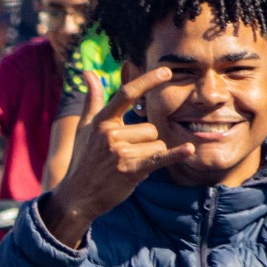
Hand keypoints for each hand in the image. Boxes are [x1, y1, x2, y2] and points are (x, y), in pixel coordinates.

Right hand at [43, 69, 194, 243]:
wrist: (77, 196)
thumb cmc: (83, 160)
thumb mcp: (84, 128)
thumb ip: (92, 99)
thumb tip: (88, 73)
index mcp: (101, 121)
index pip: (127, 94)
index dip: (147, 81)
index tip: (166, 70)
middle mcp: (110, 134)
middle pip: (150, 128)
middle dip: (145, 143)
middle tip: (124, 156)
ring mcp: (120, 152)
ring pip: (156, 144)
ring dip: (149, 156)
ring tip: (128, 166)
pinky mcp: (130, 170)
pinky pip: (159, 157)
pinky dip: (175, 155)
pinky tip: (189, 149)